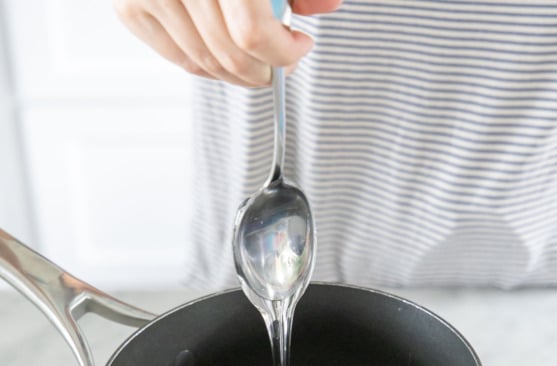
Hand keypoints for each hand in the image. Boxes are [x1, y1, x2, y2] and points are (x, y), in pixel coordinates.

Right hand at [113, 0, 341, 85]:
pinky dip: (208, 62)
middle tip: (282, 61)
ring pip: (204, 64)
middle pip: (229, 56)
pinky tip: (226, 47)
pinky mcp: (130, 5)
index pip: (251, 34)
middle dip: (264, 69)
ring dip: (238, 70)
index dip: (282, 52)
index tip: (300, 45)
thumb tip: (328, 5)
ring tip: (256, 53)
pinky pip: (179, 57)